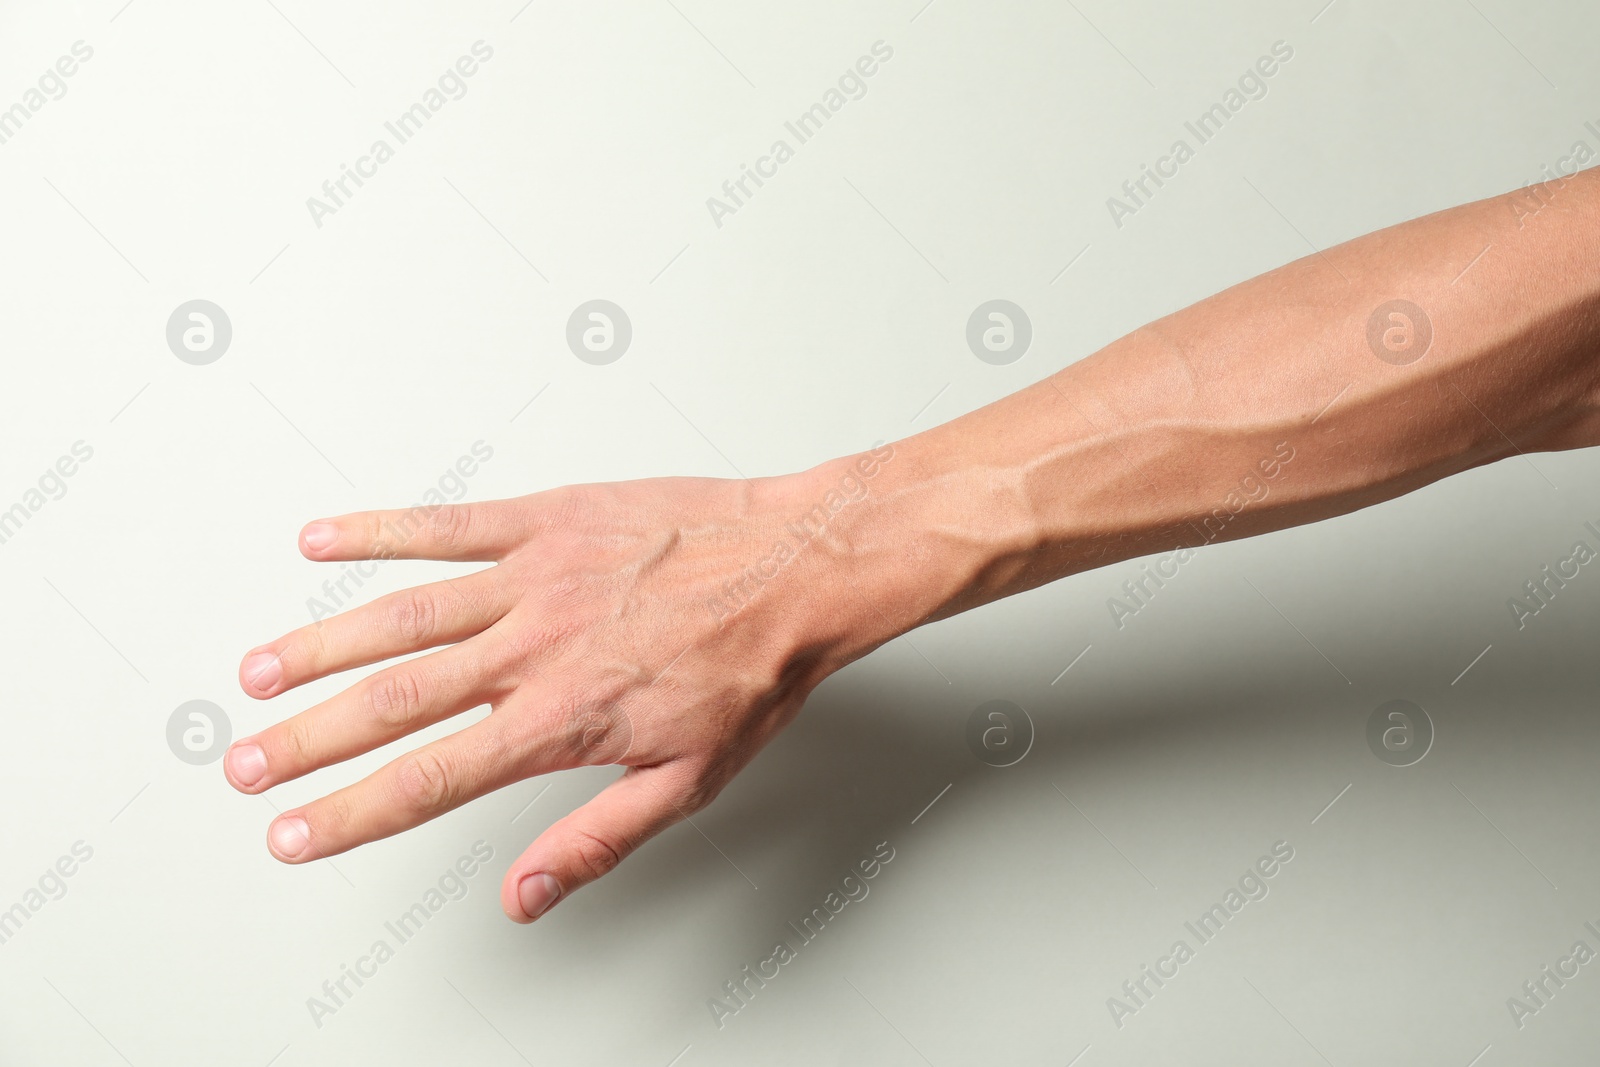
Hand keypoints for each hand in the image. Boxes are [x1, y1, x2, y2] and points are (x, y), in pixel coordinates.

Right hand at [225, 451, 898, 921]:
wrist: (800, 567)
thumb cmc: (752, 669)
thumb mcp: (687, 780)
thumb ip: (595, 839)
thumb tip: (523, 898)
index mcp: (561, 720)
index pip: (430, 781)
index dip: (350, 813)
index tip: (294, 832)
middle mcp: (533, 650)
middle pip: (393, 703)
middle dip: (308, 739)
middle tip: (246, 762)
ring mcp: (535, 578)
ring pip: (404, 616)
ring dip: (321, 646)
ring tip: (260, 672)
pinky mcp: (549, 519)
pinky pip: (448, 525)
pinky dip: (380, 530)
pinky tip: (324, 539)